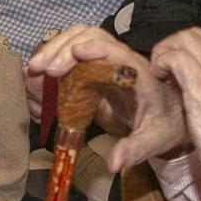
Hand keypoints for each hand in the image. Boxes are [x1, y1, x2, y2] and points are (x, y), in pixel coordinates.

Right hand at [26, 26, 185, 168]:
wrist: (166, 117)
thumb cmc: (163, 124)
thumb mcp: (154, 140)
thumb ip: (134, 150)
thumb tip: (113, 164)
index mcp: (137, 72)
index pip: (115, 50)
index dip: (95, 48)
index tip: (74, 54)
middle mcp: (119, 59)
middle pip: (89, 36)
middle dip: (63, 48)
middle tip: (42, 69)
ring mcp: (103, 61)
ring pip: (76, 39)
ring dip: (53, 49)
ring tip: (34, 70)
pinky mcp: (92, 69)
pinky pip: (70, 54)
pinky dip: (52, 59)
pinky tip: (38, 76)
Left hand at [150, 28, 200, 173]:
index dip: (189, 53)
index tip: (178, 71)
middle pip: (196, 35)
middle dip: (173, 45)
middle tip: (164, 67)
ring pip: (184, 39)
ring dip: (165, 52)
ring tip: (160, 73)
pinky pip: (175, 57)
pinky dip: (161, 62)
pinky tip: (159, 78)